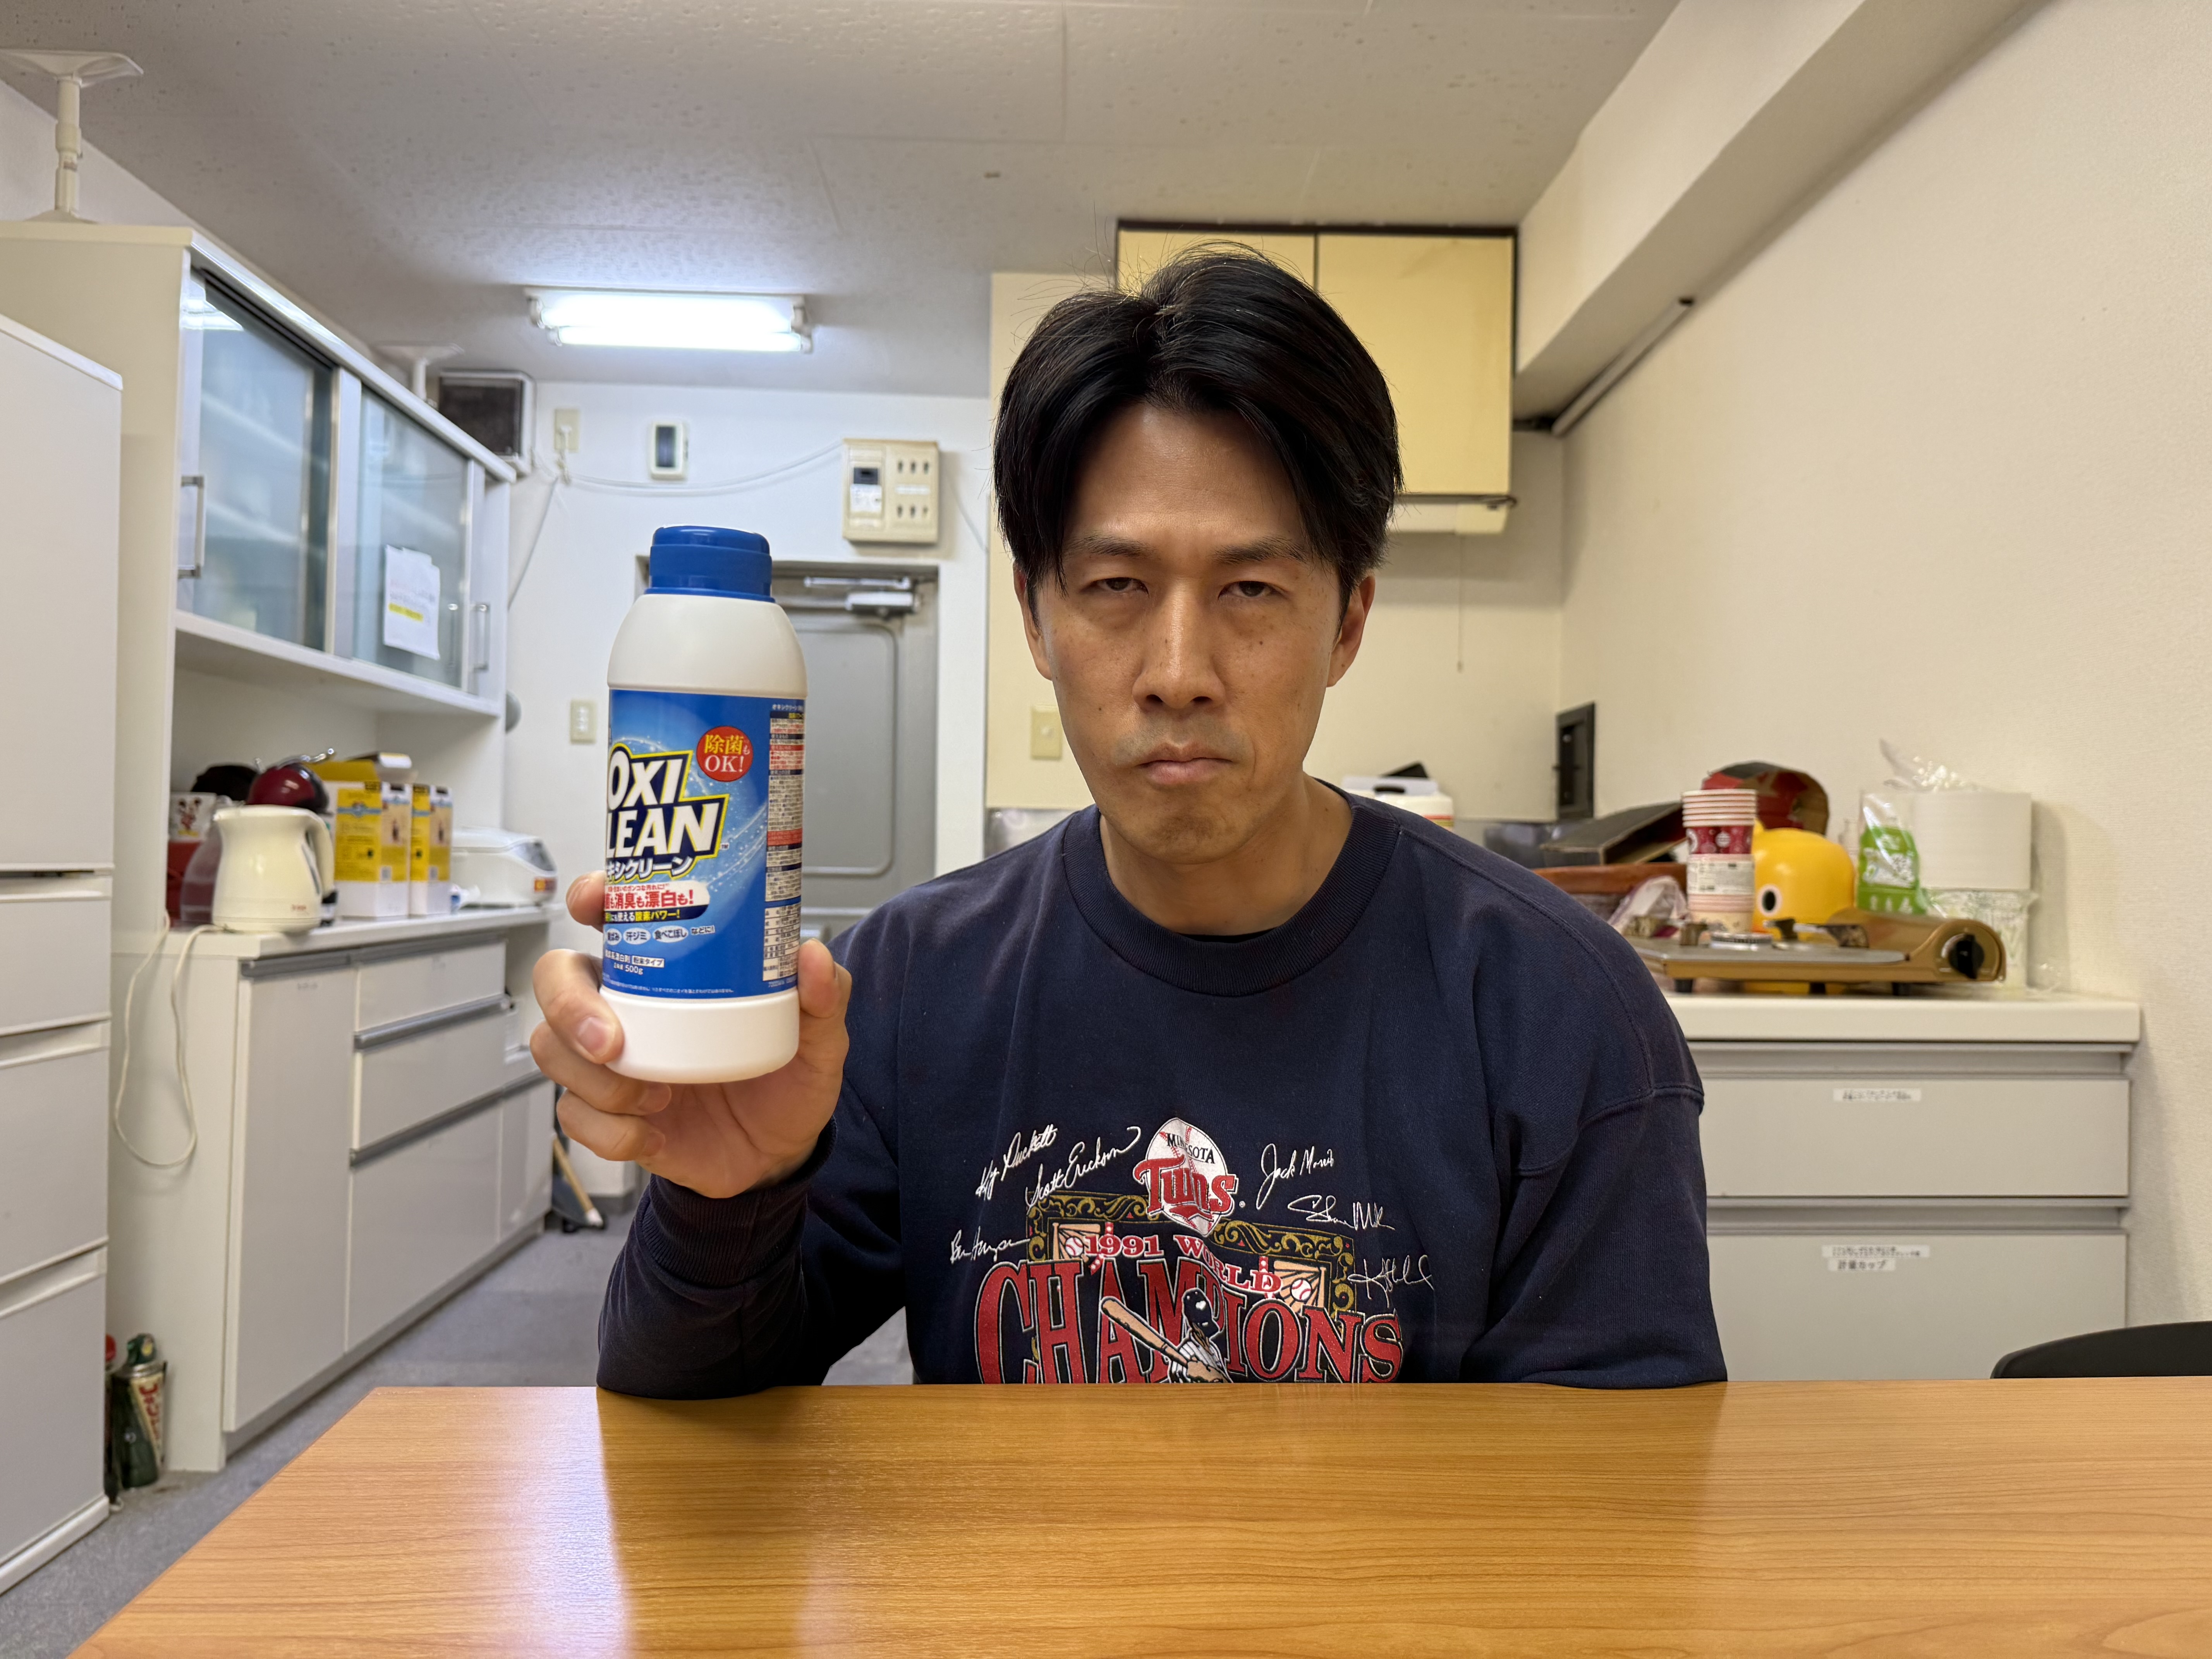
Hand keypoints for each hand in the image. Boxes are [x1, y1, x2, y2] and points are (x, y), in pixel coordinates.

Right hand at [530, 874, 851, 1198]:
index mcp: (669, 973)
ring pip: (552, 1048)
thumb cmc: (787, 1083)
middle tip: (611, 1041)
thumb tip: (812, 955)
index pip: (612, 917)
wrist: (778, 1157)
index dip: (589, 898)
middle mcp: (628, 1009)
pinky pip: (574, 1117)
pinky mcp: (607, 1114)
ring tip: (656, 1097)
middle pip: (556, 980)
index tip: (593, 904)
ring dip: (594, 1078)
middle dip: (567, 1004)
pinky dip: (608, 1129)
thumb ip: (825, 997)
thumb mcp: (818, 1040)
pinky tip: (650, 1132)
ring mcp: (611, 1062)